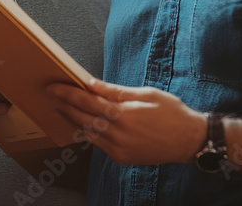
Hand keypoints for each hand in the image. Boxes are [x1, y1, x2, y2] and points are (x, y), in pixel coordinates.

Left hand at [48, 78, 206, 164]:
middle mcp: (118, 133)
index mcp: (124, 114)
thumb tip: (91, 83)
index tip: (54, 86)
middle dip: (65, 104)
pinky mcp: (121, 157)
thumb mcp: (145, 94)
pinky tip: (82, 123)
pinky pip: (98, 143)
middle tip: (52, 94)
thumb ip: (115, 91)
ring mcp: (118, 148)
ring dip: (73, 119)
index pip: (87, 101)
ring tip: (62, 107)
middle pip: (82, 117)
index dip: (68, 93)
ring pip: (87, 132)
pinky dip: (88, 132)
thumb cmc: (171, 113)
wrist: (189, 141)